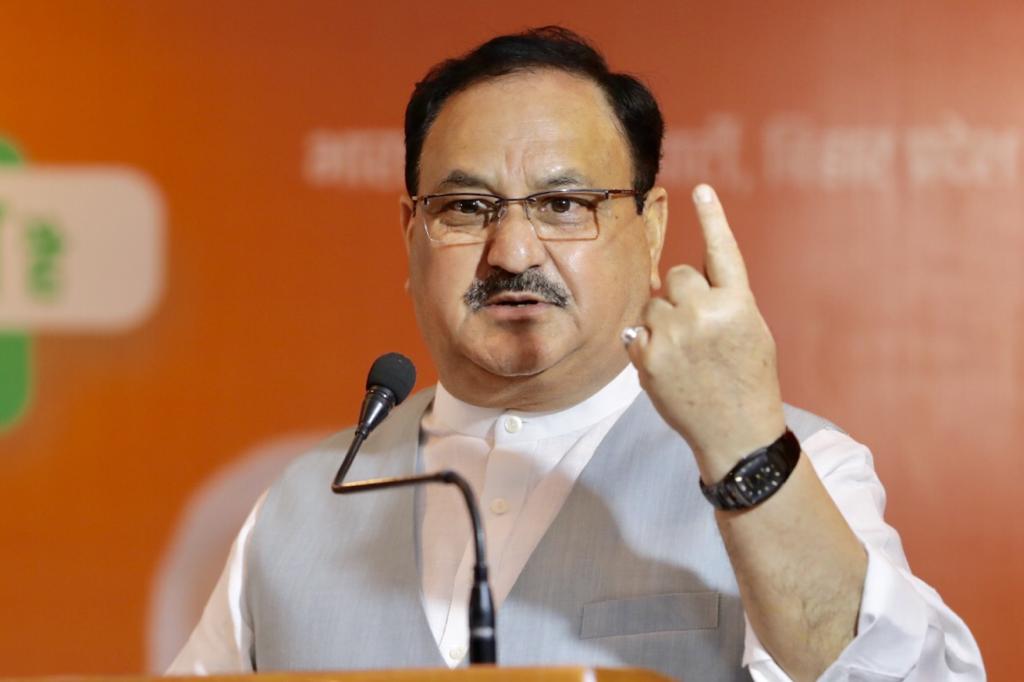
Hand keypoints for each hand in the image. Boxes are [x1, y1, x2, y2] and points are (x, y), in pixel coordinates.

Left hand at [625, 184, 785, 481]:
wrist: (736, 432)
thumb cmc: (748, 379)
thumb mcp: (751, 330)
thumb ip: (723, 298)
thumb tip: (681, 276)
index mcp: (739, 304)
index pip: (721, 252)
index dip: (712, 219)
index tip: (700, 189)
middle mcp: (704, 313)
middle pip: (678, 276)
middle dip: (684, 294)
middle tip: (700, 329)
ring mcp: (673, 334)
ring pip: (654, 301)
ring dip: (665, 318)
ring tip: (686, 352)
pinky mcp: (647, 356)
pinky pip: (638, 329)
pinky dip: (648, 342)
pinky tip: (670, 365)